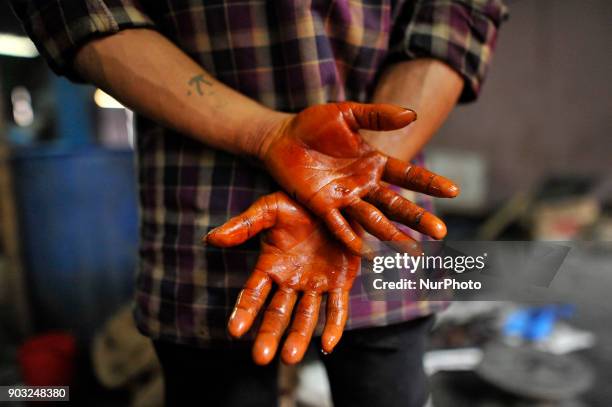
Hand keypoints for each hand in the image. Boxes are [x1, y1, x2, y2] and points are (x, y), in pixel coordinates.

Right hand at [205, 192, 359, 364]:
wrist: (335, 199)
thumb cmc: (299, 204)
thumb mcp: (270, 209)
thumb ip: (243, 225)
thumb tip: (211, 238)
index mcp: (271, 265)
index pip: (253, 294)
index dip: (244, 312)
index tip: (235, 331)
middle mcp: (291, 280)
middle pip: (277, 313)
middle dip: (268, 335)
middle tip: (261, 358)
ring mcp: (315, 284)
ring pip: (305, 316)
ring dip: (298, 337)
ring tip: (290, 358)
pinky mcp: (340, 282)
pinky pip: (337, 308)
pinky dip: (334, 327)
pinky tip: (328, 345)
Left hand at [259, 102, 458, 254]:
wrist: (282, 136)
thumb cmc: (315, 124)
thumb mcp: (347, 113)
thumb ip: (377, 116)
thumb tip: (413, 114)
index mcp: (374, 162)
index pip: (407, 174)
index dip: (429, 182)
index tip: (455, 190)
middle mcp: (363, 184)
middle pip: (396, 204)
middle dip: (417, 218)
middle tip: (441, 233)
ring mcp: (344, 198)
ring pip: (373, 220)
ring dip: (392, 235)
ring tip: (414, 252)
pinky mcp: (321, 206)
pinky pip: (340, 226)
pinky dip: (353, 239)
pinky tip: (370, 254)